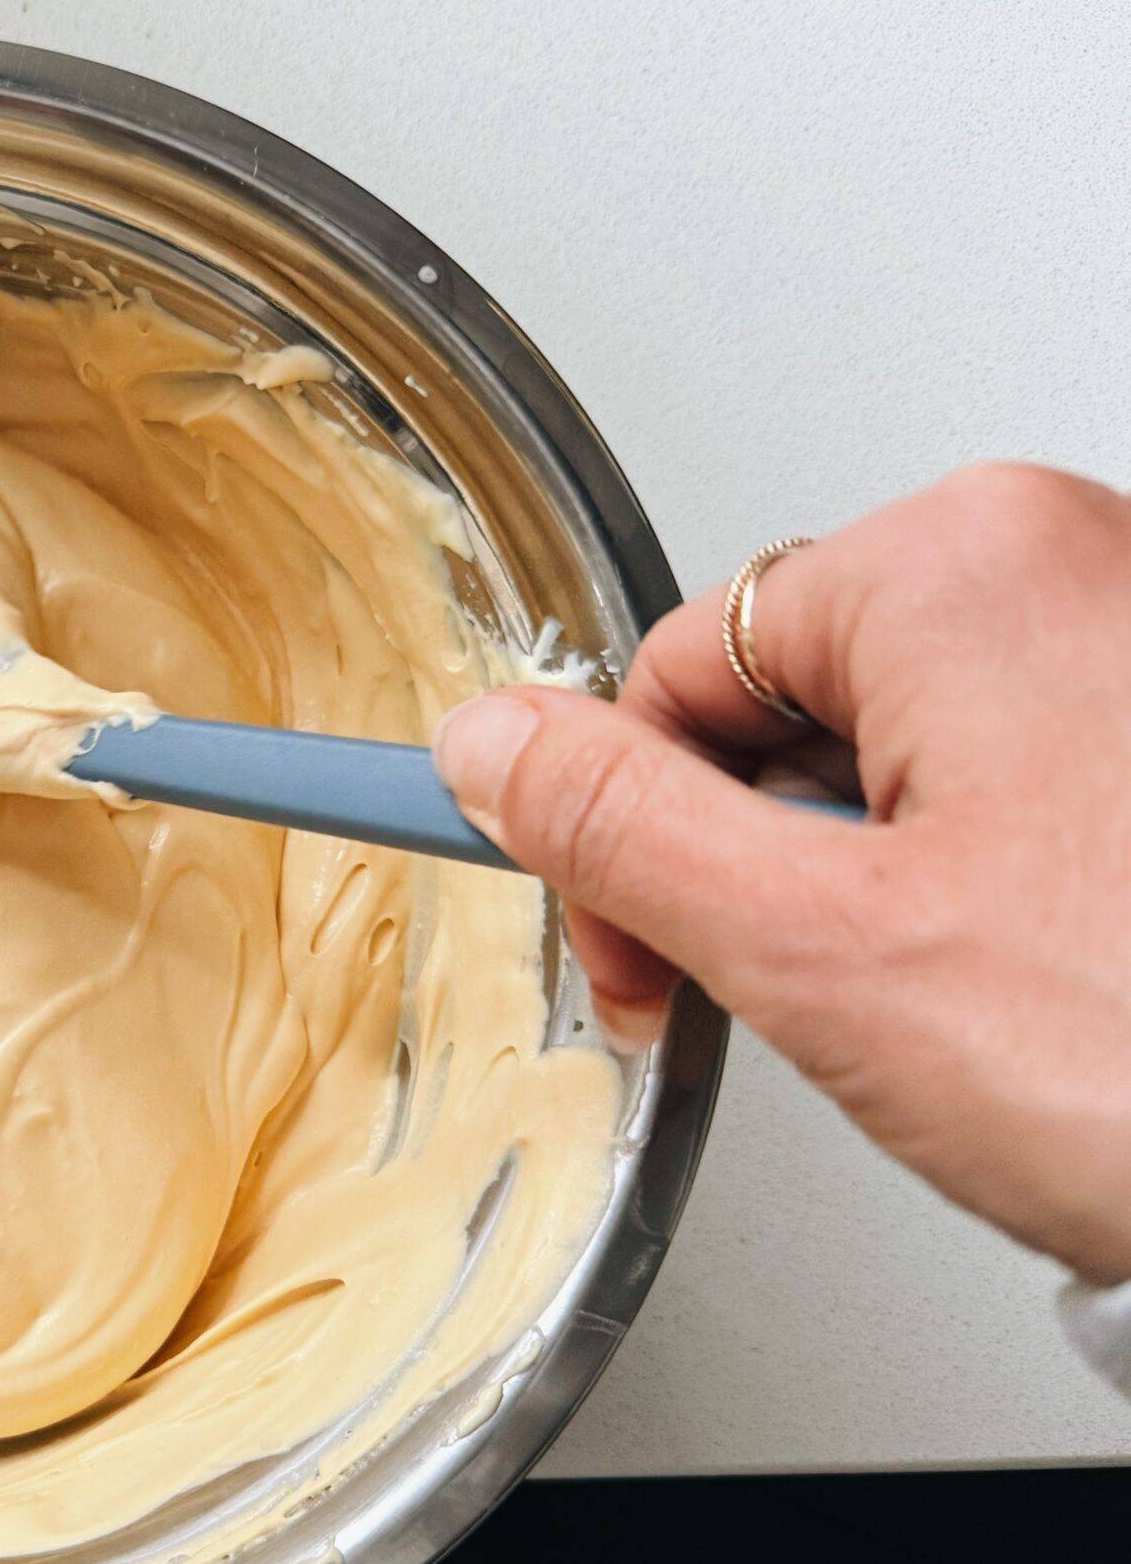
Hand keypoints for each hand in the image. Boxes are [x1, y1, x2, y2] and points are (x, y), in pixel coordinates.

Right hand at [431, 464, 1130, 1284]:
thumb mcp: (816, 947)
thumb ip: (618, 829)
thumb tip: (491, 747)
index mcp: (963, 563)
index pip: (672, 669)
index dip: (621, 832)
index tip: (625, 948)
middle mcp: (1074, 562)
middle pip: (780, 705)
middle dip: (749, 864)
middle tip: (787, 994)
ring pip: (892, 756)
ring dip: (858, 888)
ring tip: (934, 1001)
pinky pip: (1008, 784)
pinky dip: (969, 887)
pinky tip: (1016, 983)